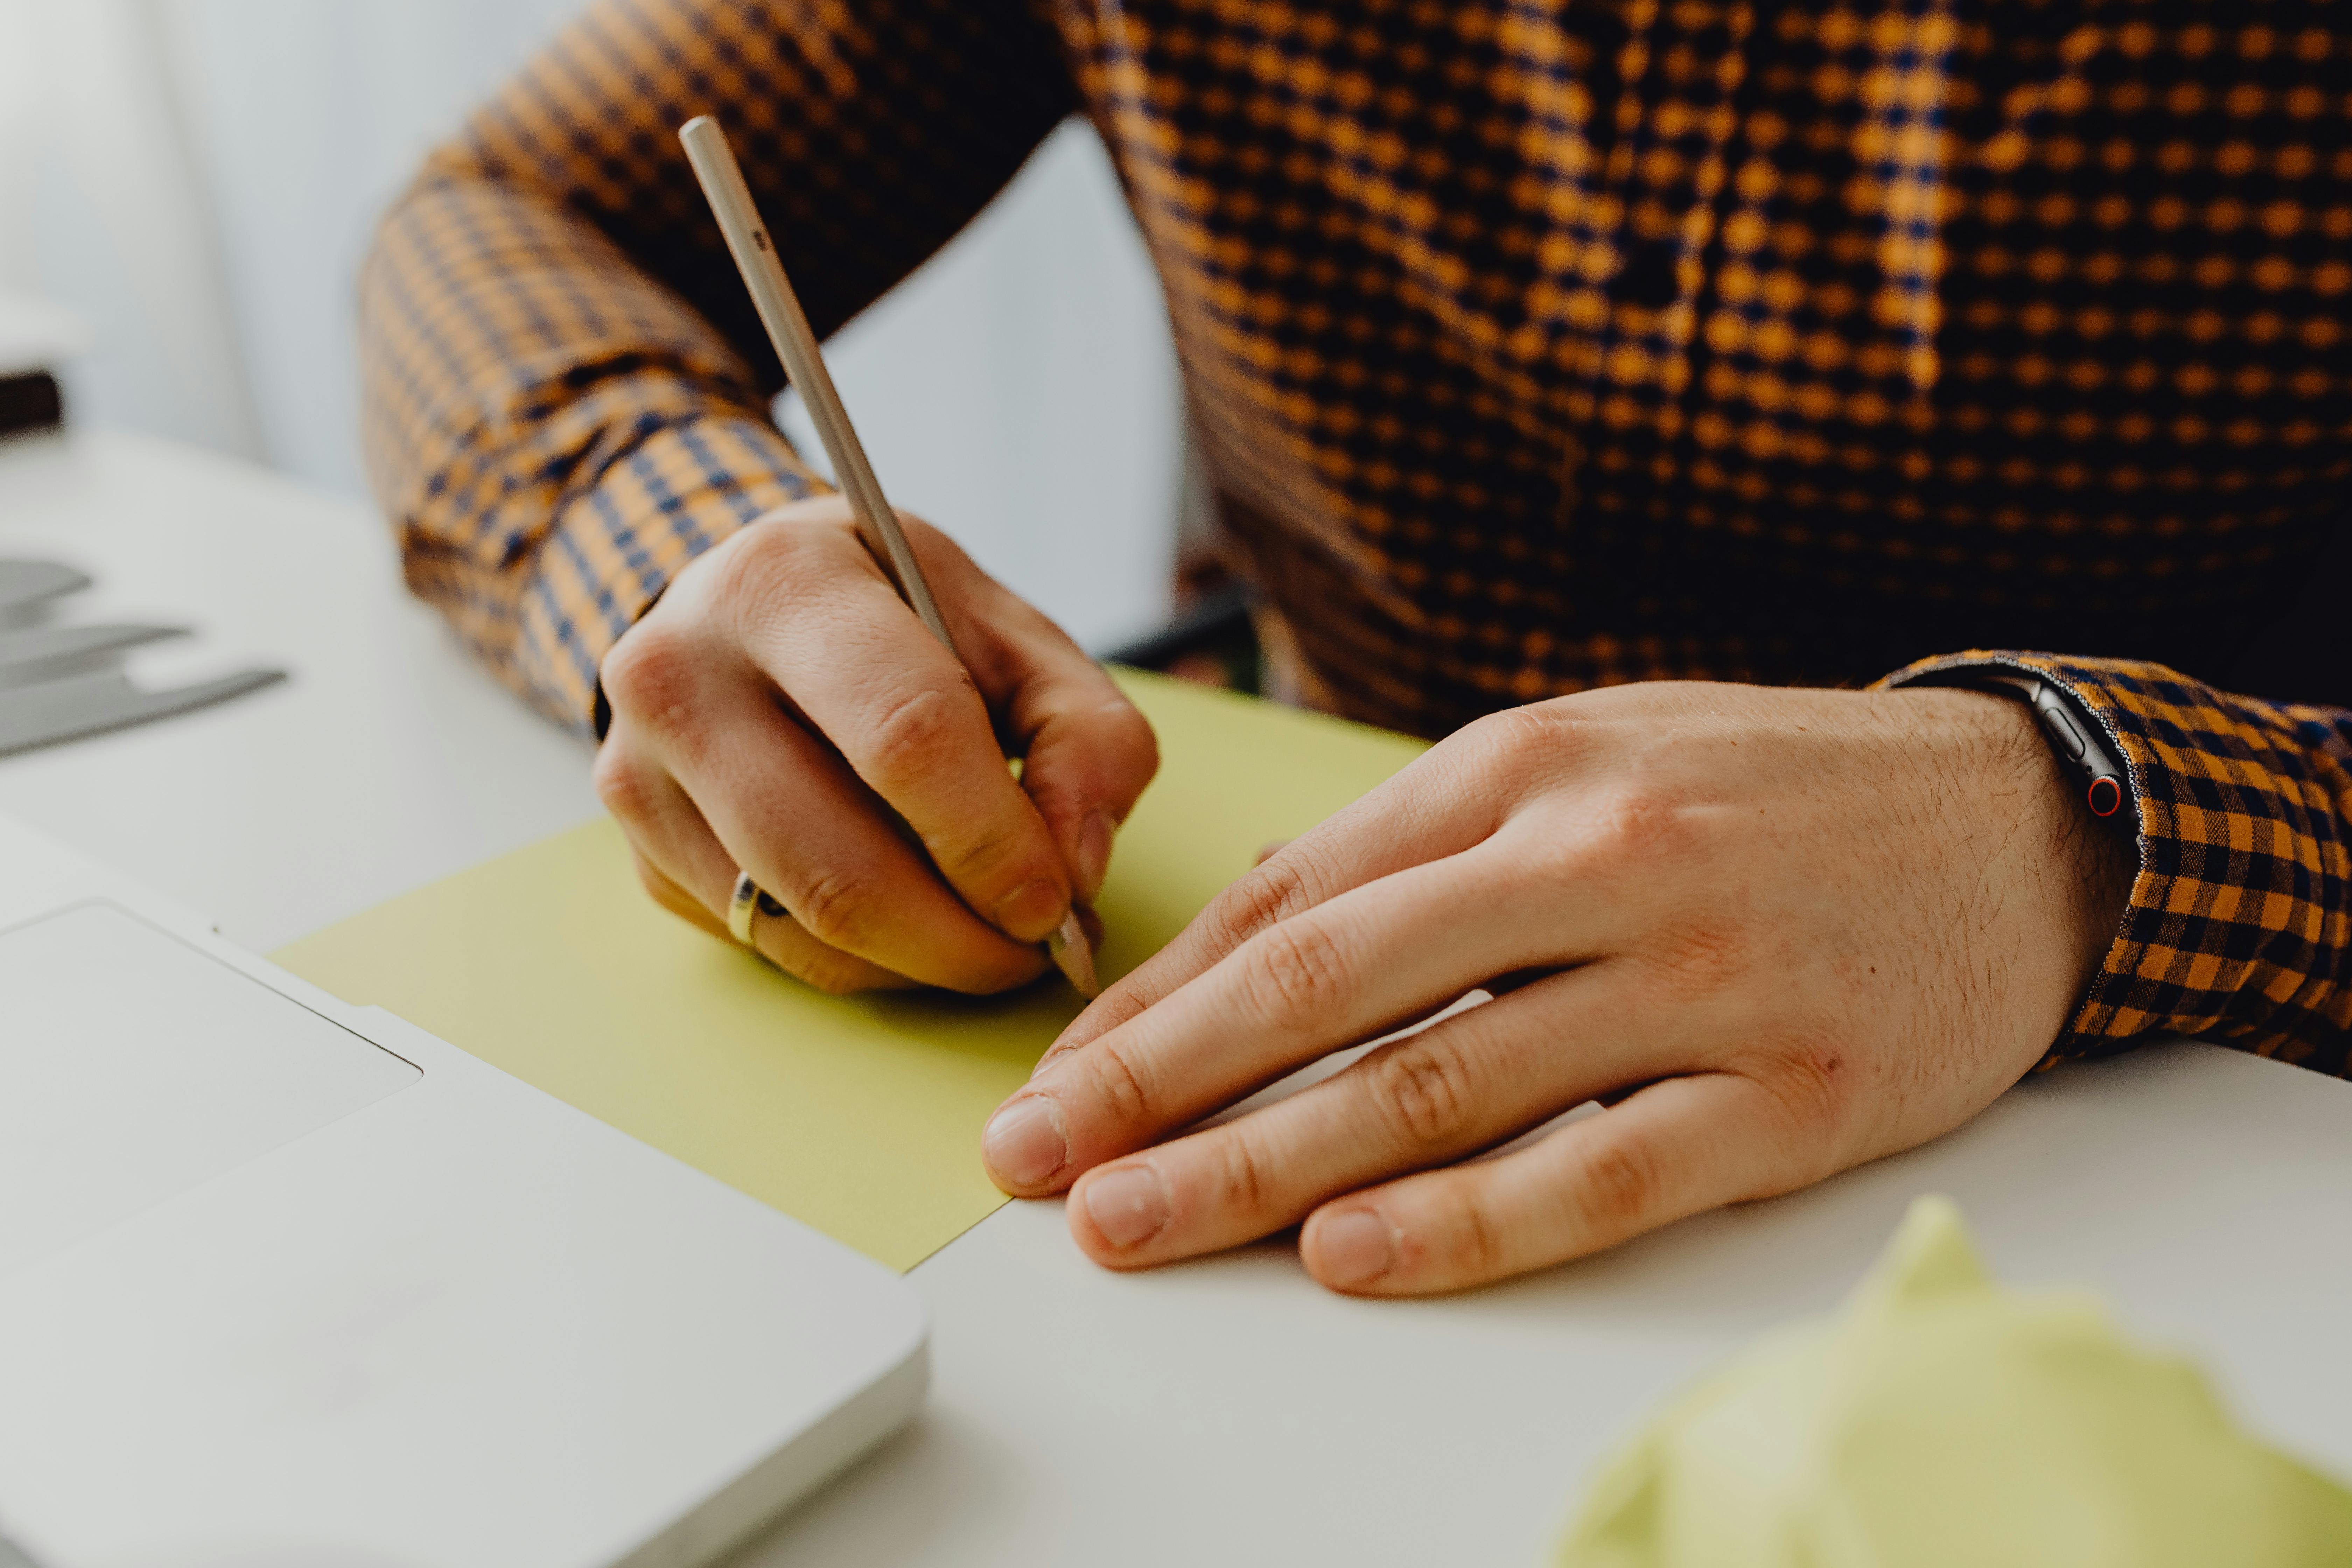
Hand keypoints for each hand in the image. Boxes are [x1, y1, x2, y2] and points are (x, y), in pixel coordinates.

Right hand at [594, 495, 1156, 992]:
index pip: (907, 738)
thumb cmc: (902, 620)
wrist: (759, 612)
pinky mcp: (642, 852)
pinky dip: (861, 961)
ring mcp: (641, 771)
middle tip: (1034, 949)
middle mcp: (681, 673)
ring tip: (987, 939)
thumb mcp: (1016, 635)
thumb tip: (1074, 869)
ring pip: (800, 924)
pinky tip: (909, 922)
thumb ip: (1086, 737)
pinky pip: (768, 946)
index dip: (995, 842)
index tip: (1055, 900)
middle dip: (961, 937)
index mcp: (784, 583)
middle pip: (840, 863)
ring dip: (919, 962)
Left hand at [981, 681, 2133, 1292]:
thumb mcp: (1580, 759)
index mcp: (1524, 767)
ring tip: (1143, 1225)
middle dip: (1163, 1089)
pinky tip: (1352, 1257)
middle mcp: (1592, 860)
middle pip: (1330, 993)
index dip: (1157, 1001)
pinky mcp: (1789, 1090)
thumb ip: (1420, 848)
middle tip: (1044, 1164)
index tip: (1059, 1077)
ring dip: (1267, 1168)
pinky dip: (1467, 1220)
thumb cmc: (1761, 788)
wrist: (2015, 813)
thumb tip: (1253, 937)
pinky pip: (1598, 1166)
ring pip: (1438, 1086)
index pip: (1293, 902)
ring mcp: (1695, 979)